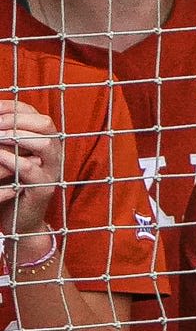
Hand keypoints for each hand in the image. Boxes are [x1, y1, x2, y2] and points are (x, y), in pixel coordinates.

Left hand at [0, 100, 60, 261]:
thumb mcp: (8, 157)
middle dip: (16, 120)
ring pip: (45, 143)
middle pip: (45, 123)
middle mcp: (54, 153)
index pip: (35, 113)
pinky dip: (12, 160)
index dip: (13, 108)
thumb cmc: (11, 186)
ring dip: (17, 137)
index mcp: (46, 142)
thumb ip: (7, 140)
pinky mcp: (44, 188)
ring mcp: (52, 170)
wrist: (20, 222)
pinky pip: (31, 169)